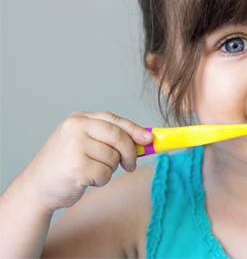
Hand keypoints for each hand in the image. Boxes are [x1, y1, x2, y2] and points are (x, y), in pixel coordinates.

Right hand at [23, 111, 152, 212]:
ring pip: (113, 157)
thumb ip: (110, 138)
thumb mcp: (85, 143)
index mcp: (78, 119)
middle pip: (118, 136)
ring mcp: (74, 146)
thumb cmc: (66, 165)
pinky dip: (101, 181)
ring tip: (91, 171)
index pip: (114, 120)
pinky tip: (86, 180)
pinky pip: (105, 173)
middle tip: (131, 164)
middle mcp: (75, 128)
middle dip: (130, 152)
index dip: (135, 130)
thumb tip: (146, 139)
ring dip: (109, 169)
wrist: (36, 188)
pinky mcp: (76, 167)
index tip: (149, 139)